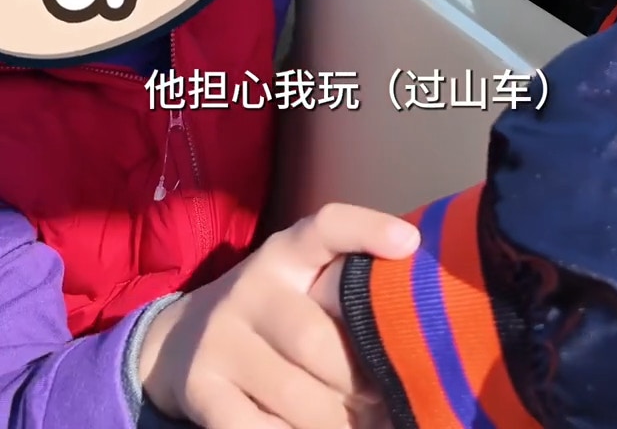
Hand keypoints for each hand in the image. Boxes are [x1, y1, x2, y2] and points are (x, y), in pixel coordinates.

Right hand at [137, 202, 419, 428]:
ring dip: (338, 423)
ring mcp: (221, 338)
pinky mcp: (201, 388)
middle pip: (317, 340)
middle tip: (388, 401)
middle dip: (361, 382)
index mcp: (286, 254)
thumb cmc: (271, 315)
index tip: (409, 243)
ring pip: (296, 396)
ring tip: (361, 425)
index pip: (324, 227)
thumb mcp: (300, 286)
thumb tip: (418, 329)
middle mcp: (251, 287)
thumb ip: (345, 292)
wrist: (177, 341)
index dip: (365, 229)